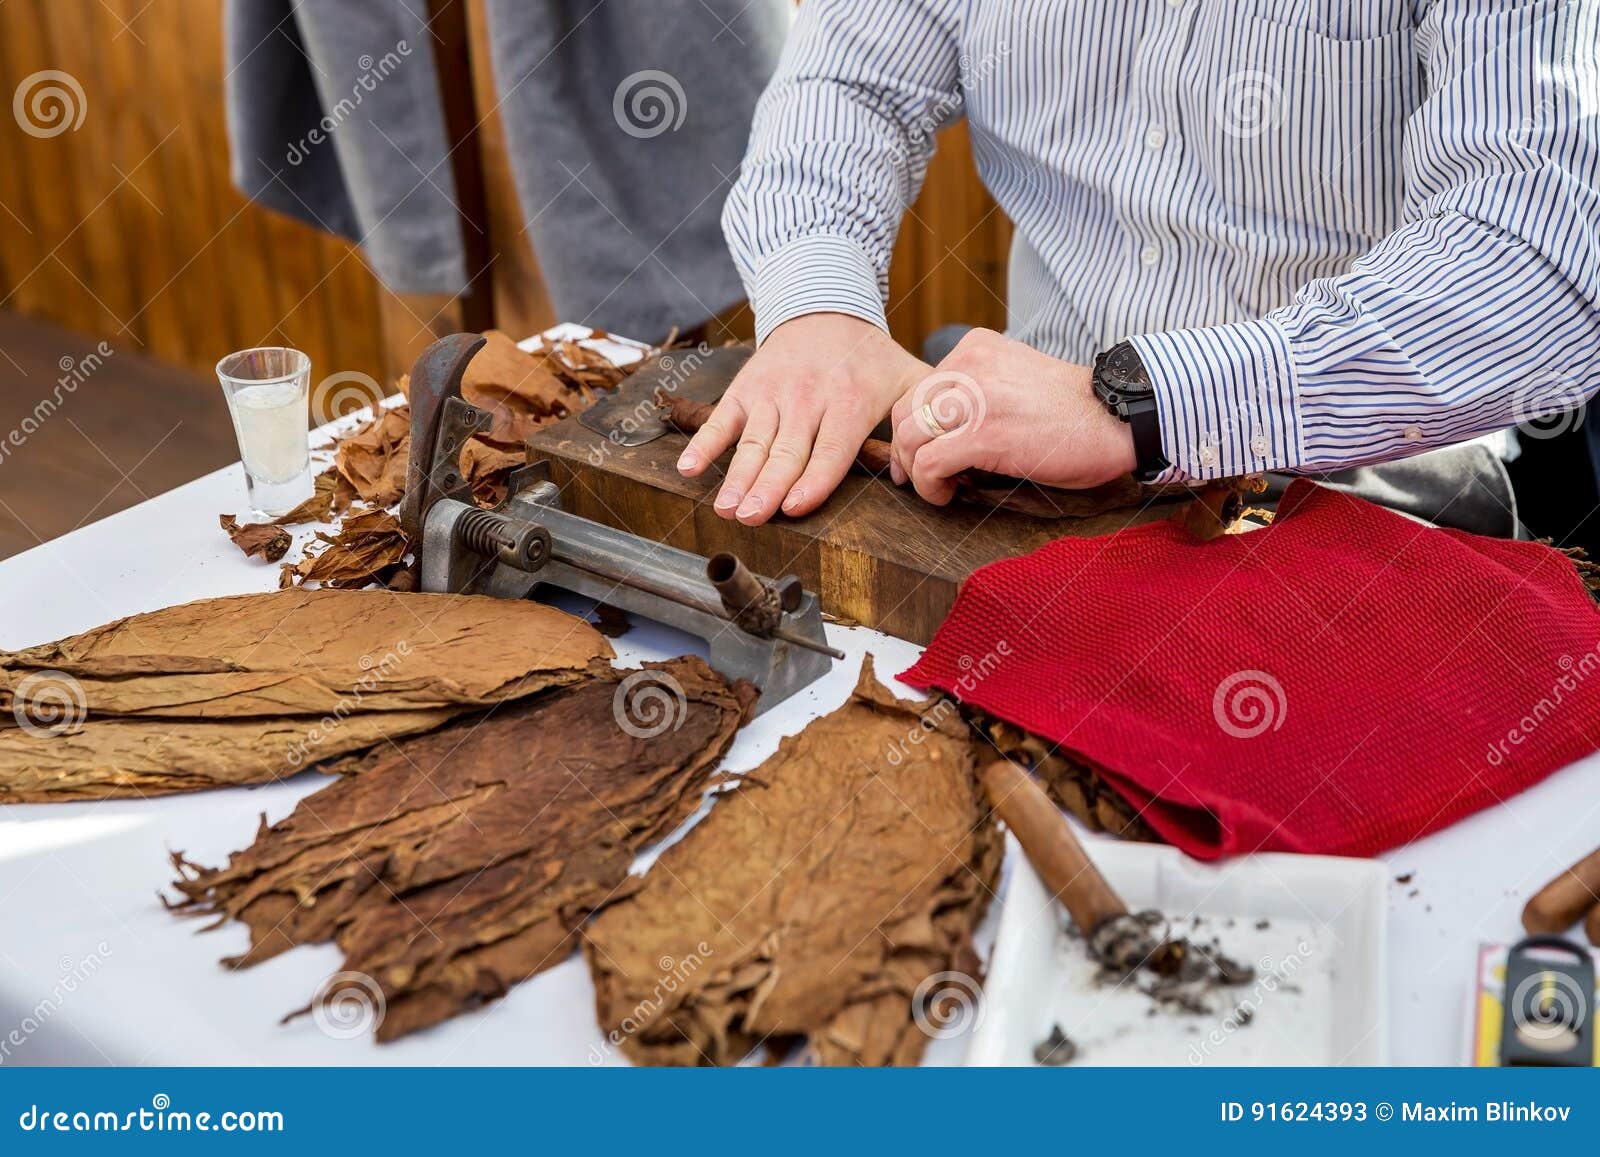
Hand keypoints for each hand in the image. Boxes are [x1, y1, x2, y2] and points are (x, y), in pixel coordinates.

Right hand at [675, 313, 928, 523]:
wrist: (824, 310)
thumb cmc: (869, 359)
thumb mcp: (908, 379)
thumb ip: (921, 422)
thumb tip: (914, 473)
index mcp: (849, 401)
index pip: (830, 449)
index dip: (813, 479)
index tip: (795, 506)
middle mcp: (807, 398)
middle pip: (785, 451)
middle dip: (767, 486)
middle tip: (751, 517)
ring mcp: (772, 394)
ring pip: (753, 442)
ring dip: (736, 477)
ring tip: (726, 509)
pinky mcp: (744, 389)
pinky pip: (721, 419)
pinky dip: (703, 443)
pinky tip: (689, 469)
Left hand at [890, 328, 1135, 504]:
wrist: (1119, 417)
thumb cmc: (1074, 410)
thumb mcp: (1016, 379)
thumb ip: (977, 390)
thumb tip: (938, 430)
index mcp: (976, 348)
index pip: (919, 389)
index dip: (913, 429)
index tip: (922, 456)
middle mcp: (970, 365)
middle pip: (905, 413)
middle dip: (906, 452)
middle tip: (919, 478)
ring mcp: (976, 398)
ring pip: (910, 438)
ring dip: (916, 473)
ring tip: (939, 488)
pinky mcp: (985, 434)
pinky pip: (930, 463)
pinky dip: (930, 486)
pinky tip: (948, 495)